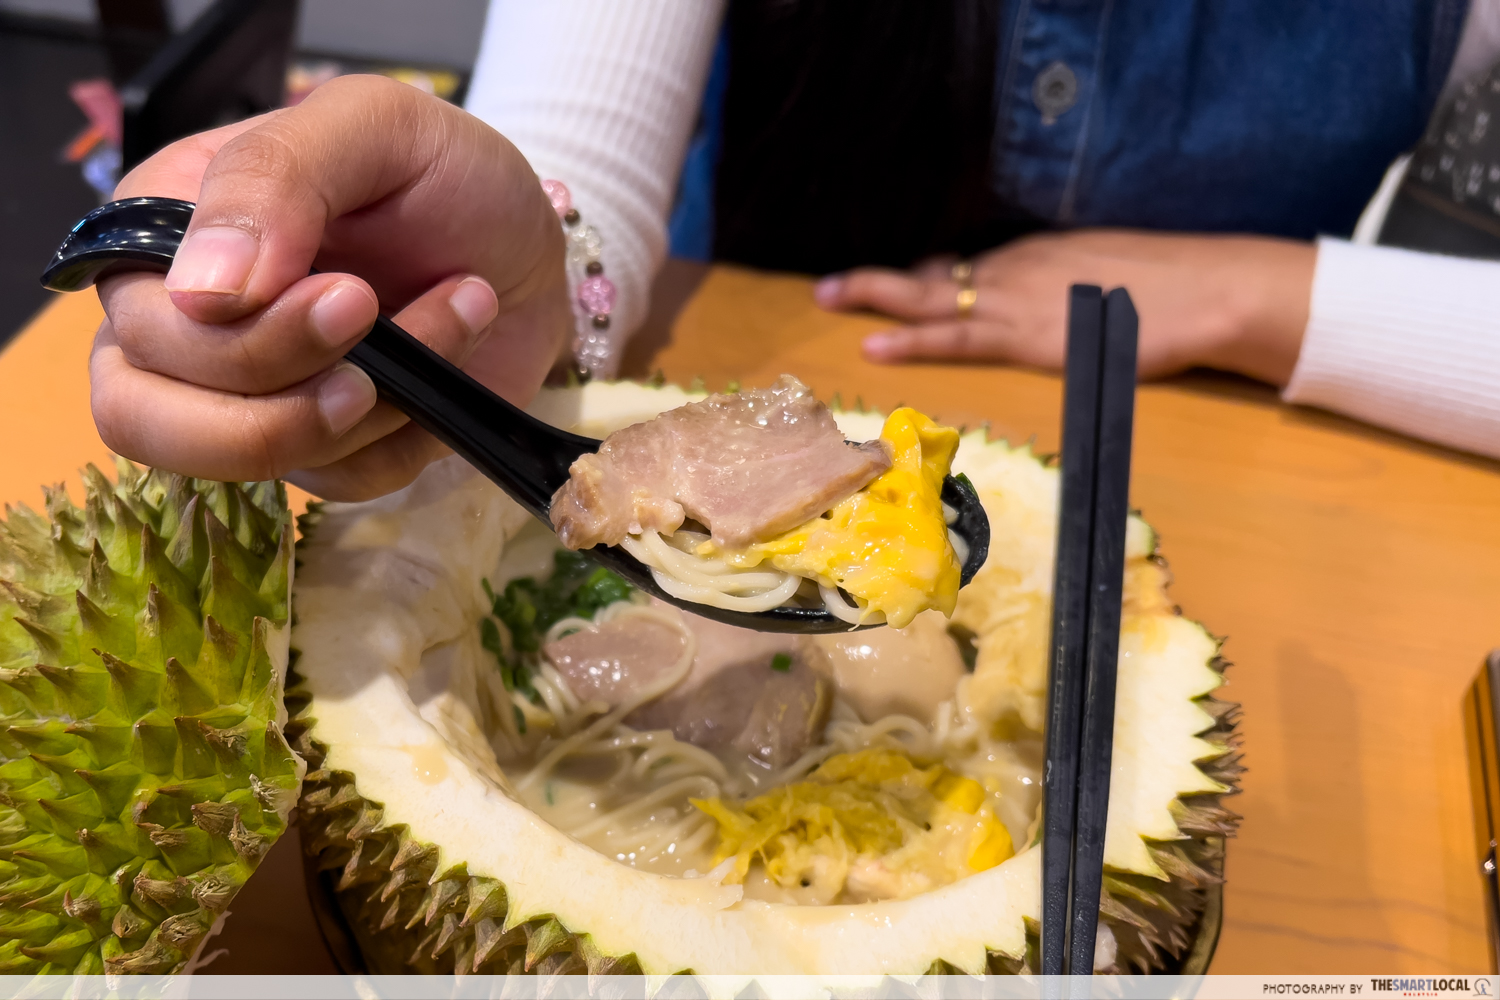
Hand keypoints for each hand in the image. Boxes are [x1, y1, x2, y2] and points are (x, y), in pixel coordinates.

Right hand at [92, 74, 569, 500]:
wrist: (527, 242)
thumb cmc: (439, 173)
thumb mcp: (371, 126)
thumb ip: (273, 177)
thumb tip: (201, 292)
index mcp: (159, 232)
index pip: (135, 323)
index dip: (228, 336)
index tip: (348, 294)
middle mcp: (180, 324)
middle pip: (150, 417)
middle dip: (282, 391)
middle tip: (379, 318)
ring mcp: (249, 398)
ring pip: (253, 461)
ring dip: (375, 400)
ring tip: (461, 305)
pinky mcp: (325, 450)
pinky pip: (343, 481)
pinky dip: (413, 430)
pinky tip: (457, 351)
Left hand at [814, 230, 1315, 384]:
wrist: (1211, 289)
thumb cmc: (1176, 290)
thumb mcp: (1110, 281)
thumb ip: (1071, 295)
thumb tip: (1057, 310)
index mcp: (1036, 258)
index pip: (965, 268)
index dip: (922, 279)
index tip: (890, 285)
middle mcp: (1017, 270)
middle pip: (934, 275)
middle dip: (879, 282)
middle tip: (828, 287)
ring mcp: (1019, 300)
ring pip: (931, 299)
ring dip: (876, 298)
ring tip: (827, 299)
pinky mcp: (1028, 336)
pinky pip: (956, 338)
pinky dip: (912, 340)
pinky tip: (875, 346)